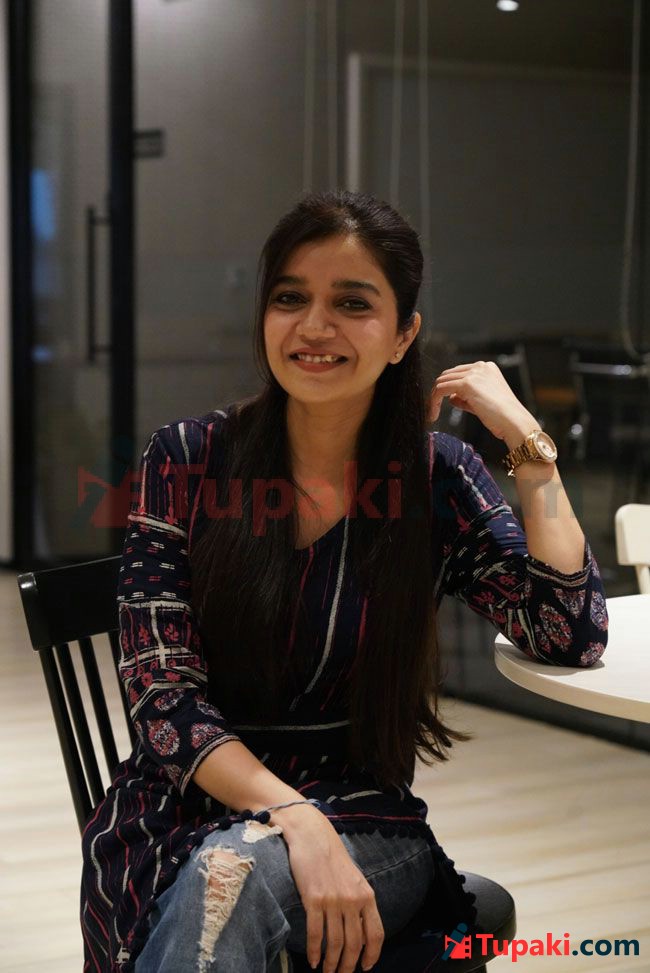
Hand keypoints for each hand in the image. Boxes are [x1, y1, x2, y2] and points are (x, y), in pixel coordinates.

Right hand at [278, 807, 383, 971]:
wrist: (312, 835)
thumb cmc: (331, 856)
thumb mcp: (354, 878)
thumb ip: (359, 901)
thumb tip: (360, 930)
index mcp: (366, 894)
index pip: (376, 933)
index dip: (372, 955)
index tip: (366, 967)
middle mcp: (352, 899)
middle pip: (354, 943)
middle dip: (349, 965)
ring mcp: (333, 899)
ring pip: (335, 942)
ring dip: (332, 963)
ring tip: (327, 972)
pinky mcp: (313, 899)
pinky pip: (315, 933)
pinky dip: (314, 951)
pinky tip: (313, 960)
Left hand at [428, 359, 535, 442]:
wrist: (513, 422)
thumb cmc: (502, 417)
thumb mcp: (481, 402)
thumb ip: (466, 397)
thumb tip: (452, 397)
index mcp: (486, 368)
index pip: (458, 373)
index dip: (448, 389)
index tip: (440, 404)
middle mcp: (480, 366)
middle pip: (447, 375)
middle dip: (437, 392)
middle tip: (432, 409)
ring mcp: (473, 373)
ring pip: (441, 382)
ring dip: (433, 399)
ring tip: (432, 414)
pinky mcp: (466, 383)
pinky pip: (440, 390)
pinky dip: (433, 402)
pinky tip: (433, 414)